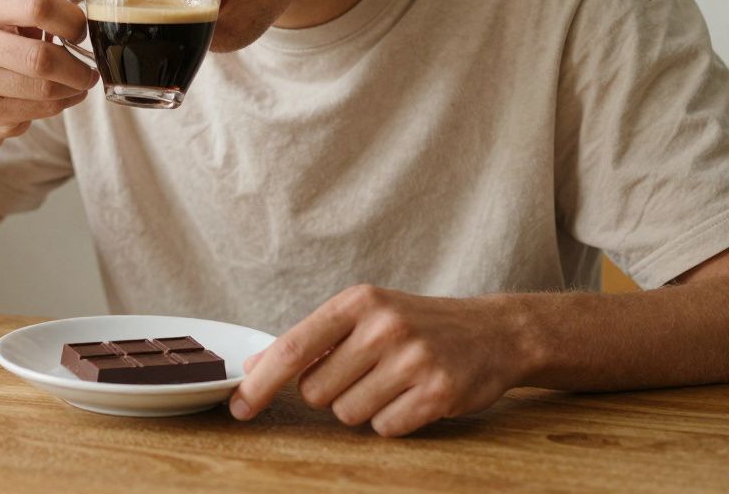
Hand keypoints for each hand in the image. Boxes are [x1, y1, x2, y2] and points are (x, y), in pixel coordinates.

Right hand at [0, 0, 99, 139]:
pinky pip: (37, 111)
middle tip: (89, 70)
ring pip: (43, 89)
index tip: (82, 31)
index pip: (37, 5)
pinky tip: (62, 98)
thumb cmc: (4, 44)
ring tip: (79, 83)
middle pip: (41, 57)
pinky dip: (59, 106)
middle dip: (76, 67)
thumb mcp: (20, 13)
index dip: (71, 19)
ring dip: (72, 89)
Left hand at [228, 285, 530, 435]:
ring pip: (348, 414)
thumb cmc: (415, 324)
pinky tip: (414, 396)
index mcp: (357, 302)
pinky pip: (385, 428)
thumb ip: (313, 339)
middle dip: (331, 392)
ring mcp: (413, 359)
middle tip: (364, 372)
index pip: (292, 348)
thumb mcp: (364, 315)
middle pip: (316, 392)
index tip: (239, 408)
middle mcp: (382, 326)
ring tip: (392, 382)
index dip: (260, 384)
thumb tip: (256, 367)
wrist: (493, 331)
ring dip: (364, 407)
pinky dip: (393, 420)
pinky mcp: (438, 392)